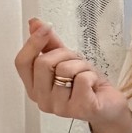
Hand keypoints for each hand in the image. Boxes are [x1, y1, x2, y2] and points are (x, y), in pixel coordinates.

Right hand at [15, 17, 131, 132]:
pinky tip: (93, 85)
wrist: (110, 105)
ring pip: (65, 70)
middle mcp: (43, 100)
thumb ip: (48, 43)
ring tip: (86, 76)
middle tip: (76, 62)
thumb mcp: (66, 59)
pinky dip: (91, 75)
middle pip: (43, 63)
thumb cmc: (86, 85)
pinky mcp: (80, 109)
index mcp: (34, 88)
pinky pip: (82, 79)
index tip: (45, 28)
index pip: (22, 63)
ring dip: (81, 66)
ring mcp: (60, 108)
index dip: (32, 43)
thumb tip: (34, 23)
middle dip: (64, 54)